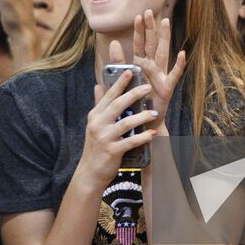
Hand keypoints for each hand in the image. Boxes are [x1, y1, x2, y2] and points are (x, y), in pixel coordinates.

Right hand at [77, 51, 157, 188]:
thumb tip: (98, 85)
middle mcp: (98, 124)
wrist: (90, 172)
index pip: (108, 96)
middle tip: (148, 89)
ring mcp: (104, 138)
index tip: (129, 71)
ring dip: (142, 117)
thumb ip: (98, 105)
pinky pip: (131, 142)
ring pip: (126, 123)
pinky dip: (143, 137)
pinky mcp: (112, 151)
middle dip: (134, 95)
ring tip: (155, 114)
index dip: (119, 83)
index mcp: (95, 115)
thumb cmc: (95, 147)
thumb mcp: (94, 124)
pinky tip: (152, 134)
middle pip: (118, 105)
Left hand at [129, 11, 184, 132]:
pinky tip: (183, 53)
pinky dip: (179, 64)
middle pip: (152, 44)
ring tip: (165, 22)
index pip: (139, 44)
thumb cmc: (134, 101)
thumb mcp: (123, 80)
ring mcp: (161, 76)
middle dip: (150, 27)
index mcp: (141, 65)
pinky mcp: (167, 88)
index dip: (139, 30)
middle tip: (149, 11)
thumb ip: (118, 62)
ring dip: (164, 37)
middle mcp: (152, 67)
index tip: (138, 15)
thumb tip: (113, 42)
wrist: (143, 121)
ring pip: (163, 53)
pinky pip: (174, 74)